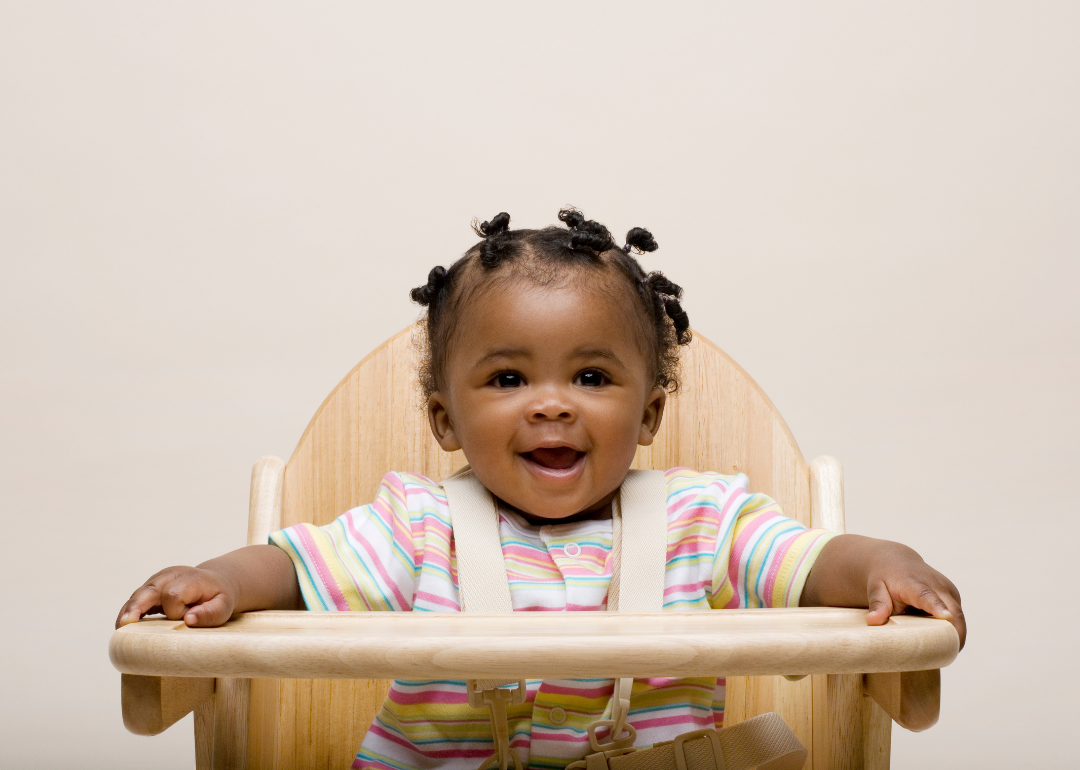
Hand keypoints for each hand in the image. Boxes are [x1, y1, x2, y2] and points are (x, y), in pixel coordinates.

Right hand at [115, 565, 237, 628]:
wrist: (215, 583)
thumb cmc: (218, 598)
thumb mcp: (223, 606)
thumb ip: (210, 613)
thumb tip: (188, 619)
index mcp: (188, 578)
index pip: (173, 594)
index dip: (175, 611)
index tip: (185, 619)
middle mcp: (169, 576)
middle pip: (148, 590)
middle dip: (136, 607)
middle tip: (124, 625)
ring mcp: (157, 582)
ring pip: (137, 595)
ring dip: (128, 612)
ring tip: (119, 629)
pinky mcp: (150, 590)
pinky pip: (135, 601)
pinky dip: (128, 613)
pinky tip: (123, 627)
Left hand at [802, 534, 965, 649]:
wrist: (896, 562)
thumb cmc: (885, 578)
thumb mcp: (876, 588)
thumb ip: (877, 604)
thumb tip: (873, 621)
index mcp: (916, 584)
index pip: (928, 596)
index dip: (937, 607)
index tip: (945, 616)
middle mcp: (937, 585)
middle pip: (953, 612)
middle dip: (955, 634)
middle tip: (948, 655)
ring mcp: (949, 591)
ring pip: (958, 618)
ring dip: (954, 635)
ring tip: (942, 651)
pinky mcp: (954, 597)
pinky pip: (957, 618)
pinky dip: (951, 630)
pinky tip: (941, 639)